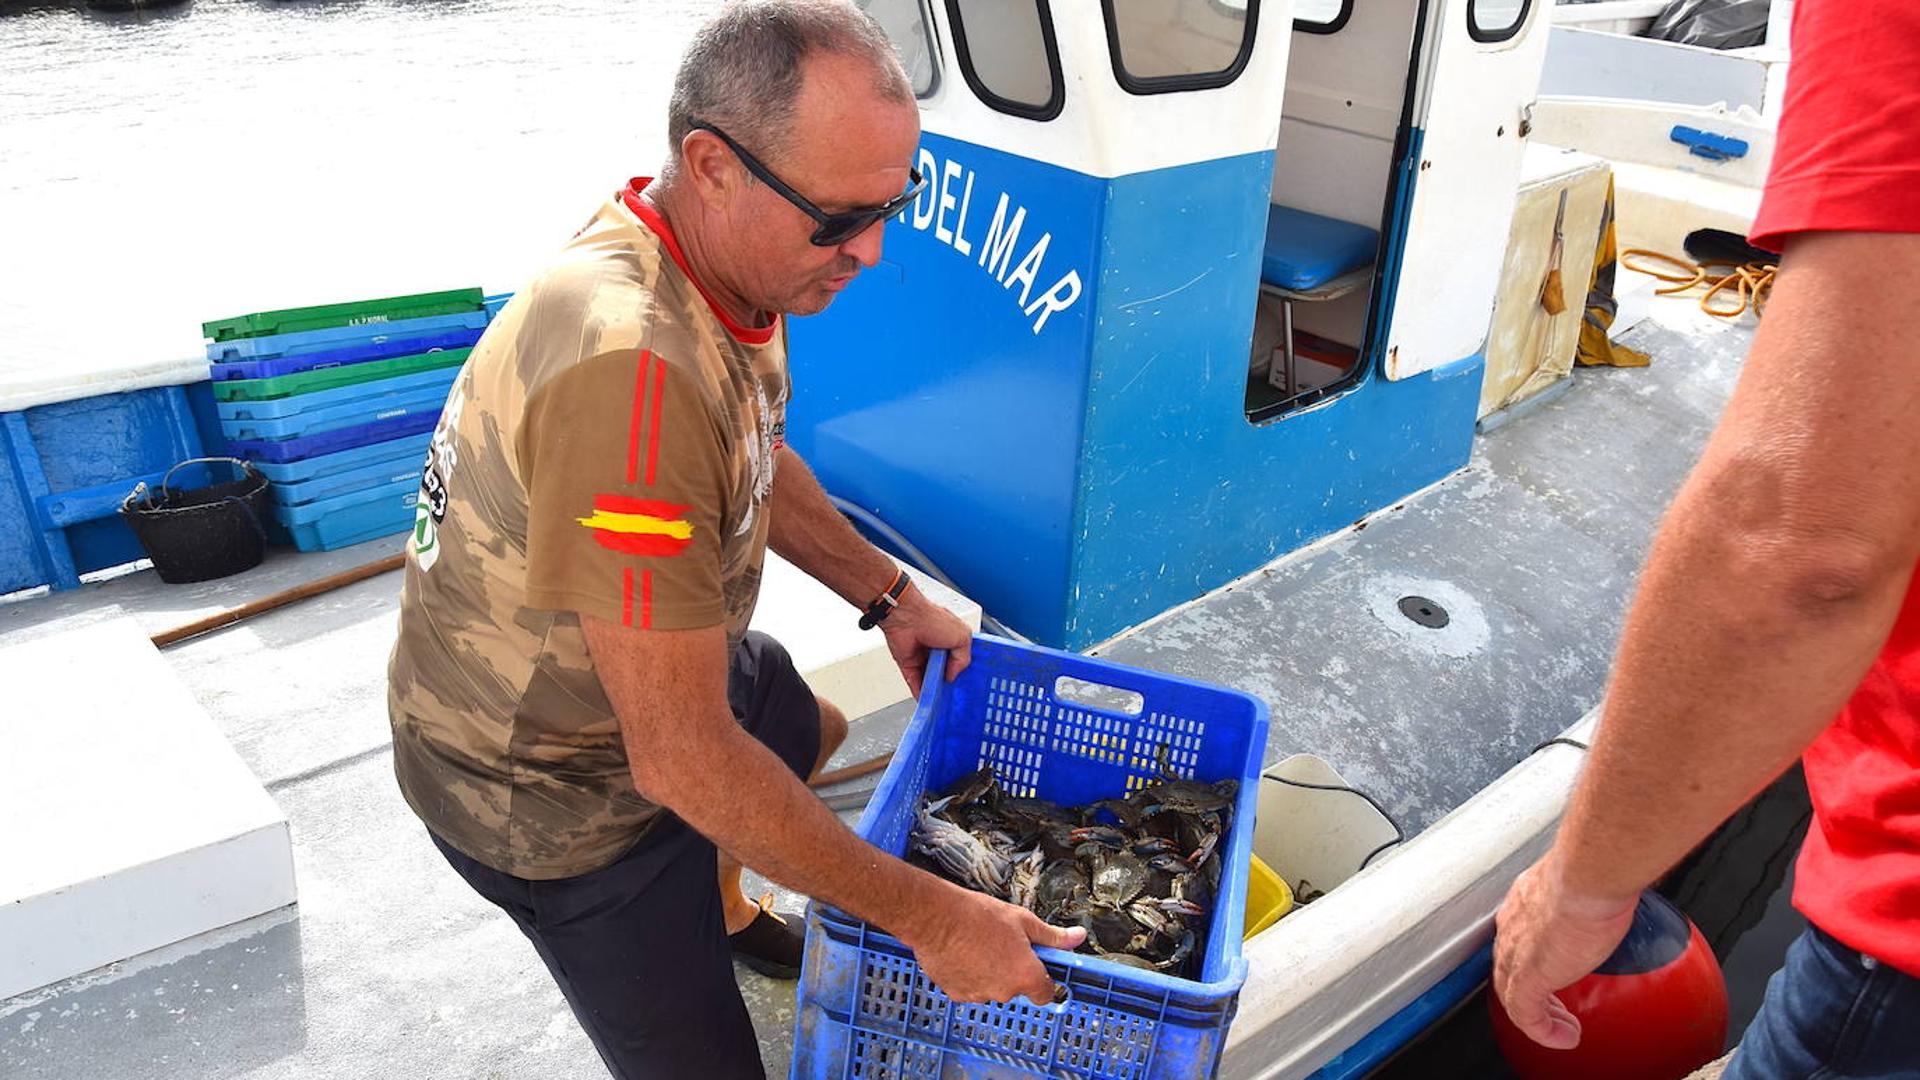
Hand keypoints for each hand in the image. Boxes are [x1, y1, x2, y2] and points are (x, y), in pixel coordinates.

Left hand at [880, 582, 972, 695]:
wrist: (906, 618)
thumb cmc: (932, 619)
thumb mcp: (962, 637)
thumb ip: (963, 659)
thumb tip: (953, 675)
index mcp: (953, 639)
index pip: (962, 659)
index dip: (965, 671)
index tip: (968, 684)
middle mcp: (938, 648)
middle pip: (946, 672)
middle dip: (950, 683)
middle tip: (954, 695)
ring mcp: (923, 657)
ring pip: (931, 679)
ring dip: (935, 690)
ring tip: (941, 701)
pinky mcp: (908, 664)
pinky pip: (915, 682)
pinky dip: (920, 692)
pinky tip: (927, 700)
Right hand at [903, 884, 1086, 1005]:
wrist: (936, 917)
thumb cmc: (979, 915)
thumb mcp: (1023, 920)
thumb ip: (1052, 936)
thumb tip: (1077, 937)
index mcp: (1025, 975)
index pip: (1045, 993)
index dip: (1042, 979)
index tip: (1036, 964)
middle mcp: (1003, 992)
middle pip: (1016, 988)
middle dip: (1013, 970)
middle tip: (1003, 944)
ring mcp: (979, 995)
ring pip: (992, 988)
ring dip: (990, 973)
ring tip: (979, 945)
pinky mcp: (956, 994)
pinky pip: (970, 987)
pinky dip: (969, 975)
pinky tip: (963, 953)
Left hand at [1492, 853, 1637, 1049]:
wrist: (1590, 874)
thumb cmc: (1594, 867)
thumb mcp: (1590, 881)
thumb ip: (1597, 890)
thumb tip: (1622, 889)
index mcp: (1525, 900)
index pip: (1517, 933)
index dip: (1529, 953)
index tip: (1553, 964)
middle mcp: (1513, 925)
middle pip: (1509, 964)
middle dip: (1529, 987)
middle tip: (1553, 1004)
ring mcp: (1516, 952)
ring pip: (1513, 994)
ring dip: (1539, 1015)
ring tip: (1562, 1028)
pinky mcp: (1527, 977)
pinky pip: (1526, 1016)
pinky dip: (1543, 1031)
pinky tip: (1563, 1038)